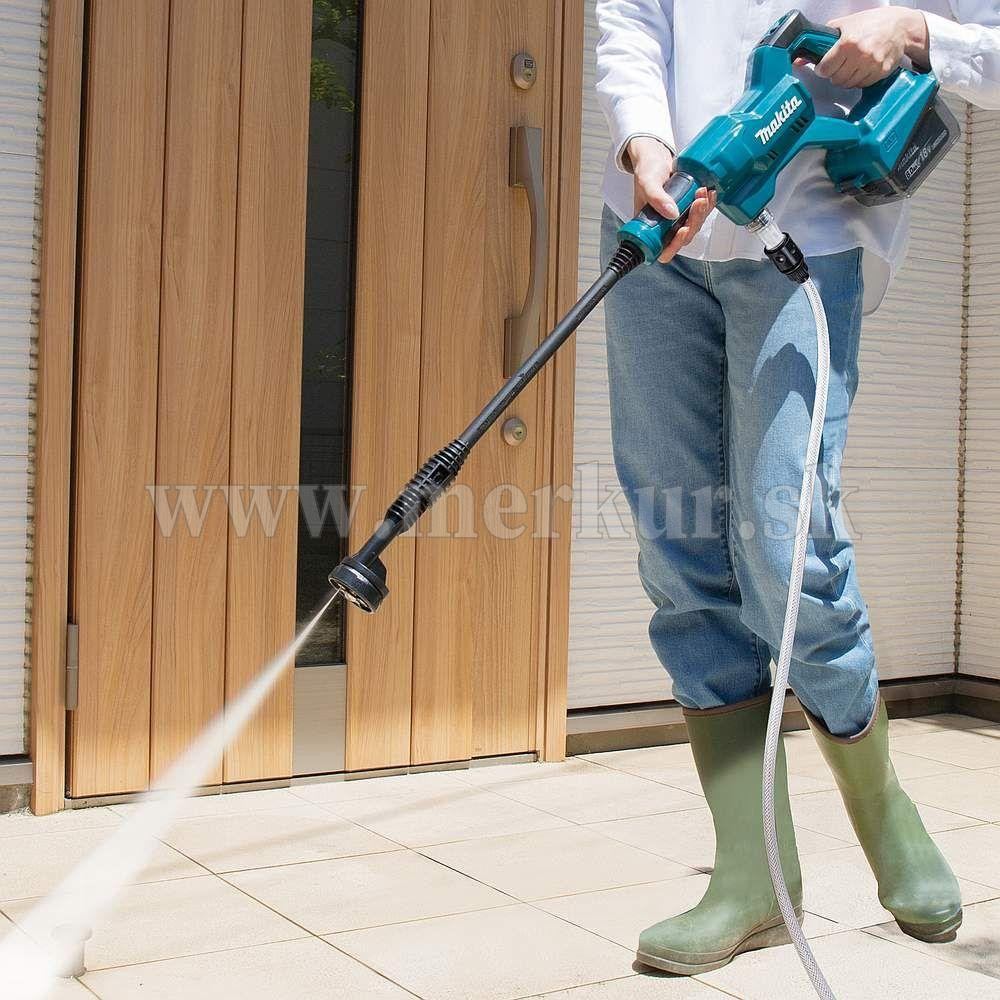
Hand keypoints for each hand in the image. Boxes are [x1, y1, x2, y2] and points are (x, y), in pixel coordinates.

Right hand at [627, 136, 716, 263]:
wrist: (655, 157)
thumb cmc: (646, 170)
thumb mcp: (647, 183)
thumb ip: (656, 198)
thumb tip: (672, 213)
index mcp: (650, 228)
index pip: (663, 250)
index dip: (675, 245)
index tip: (682, 229)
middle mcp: (664, 227)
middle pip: (683, 238)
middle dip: (694, 222)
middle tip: (698, 202)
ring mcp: (676, 219)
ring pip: (694, 226)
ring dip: (702, 212)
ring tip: (703, 192)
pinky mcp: (687, 208)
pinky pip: (700, 214)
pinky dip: (707, 205)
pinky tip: (709, 193)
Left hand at [815, 8, 928, 89]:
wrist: (899, 25)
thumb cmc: (871, 23)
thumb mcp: (844, 25)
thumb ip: (822, 40)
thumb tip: (800, 58)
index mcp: (848, 42)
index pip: (825, 69)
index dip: (822, 69)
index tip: (824, 67)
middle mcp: (860, 54)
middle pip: (835, 79)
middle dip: (834, 73)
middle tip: (838, 65)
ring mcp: (872, 64)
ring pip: (847, 84)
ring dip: (846, 78)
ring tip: (850, 65)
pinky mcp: (881, 72)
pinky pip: (861, 85)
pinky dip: (859, 80)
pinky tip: (861, 68)